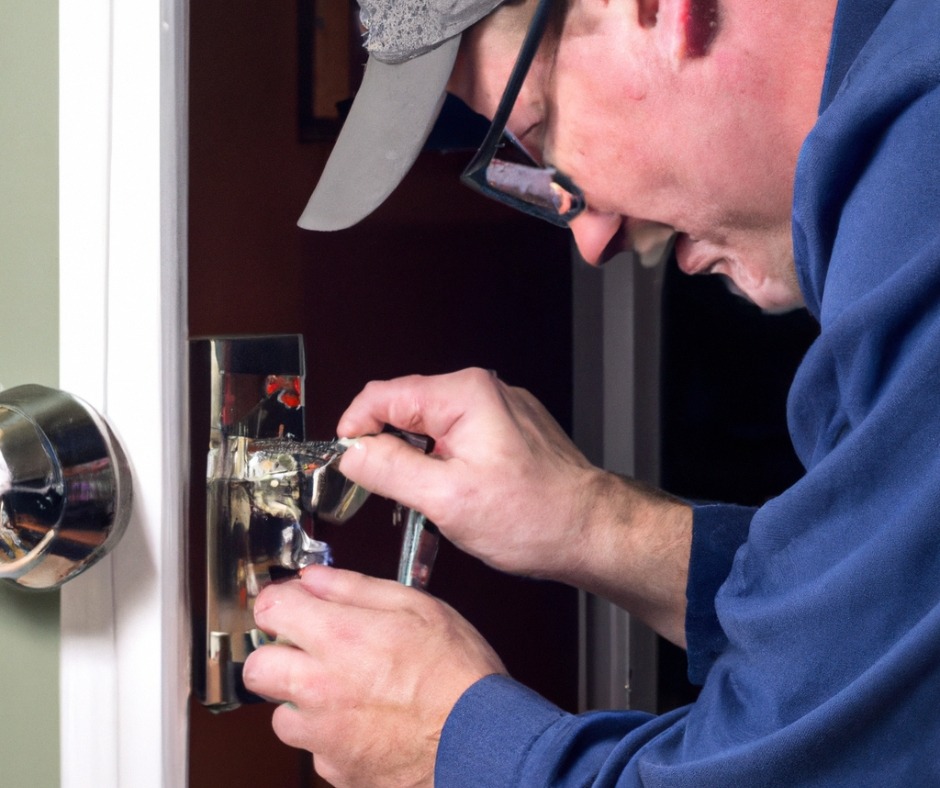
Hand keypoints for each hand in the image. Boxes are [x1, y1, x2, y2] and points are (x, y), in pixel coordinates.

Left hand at [242, 565, 506, 787]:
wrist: (480, 742)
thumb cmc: (458, 675)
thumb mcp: (417, 607)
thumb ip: (356, 588)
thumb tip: (317, 578)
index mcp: (339, 638)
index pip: (269, 609)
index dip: (281, 602)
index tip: (294, 606)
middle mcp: (320, 687)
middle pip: (257, 667)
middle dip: (277, 654)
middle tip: (309, 651)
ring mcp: (324, 734)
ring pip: (281, 715)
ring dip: (303, 701)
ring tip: (346, 692)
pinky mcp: (336, 769)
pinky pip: (315, 750)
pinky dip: (331, 736)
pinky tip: (366, 722)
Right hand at [336, 368, 693, 645]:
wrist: (591, 531)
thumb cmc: (537, 516)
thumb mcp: (447, 499)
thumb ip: (389, 470)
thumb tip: (352, 453)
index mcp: (464, 395)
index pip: (382, 395)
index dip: (355, 428)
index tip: (346, 460)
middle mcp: (482, 392)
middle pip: (405, 410)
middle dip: (386, 448)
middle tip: (383, 491)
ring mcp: (497, 410)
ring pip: (430, 427)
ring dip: (415, 461)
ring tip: (423, 501)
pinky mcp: (507, 430)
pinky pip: (456, 438)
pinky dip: (442, 464)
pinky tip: (451, 496)